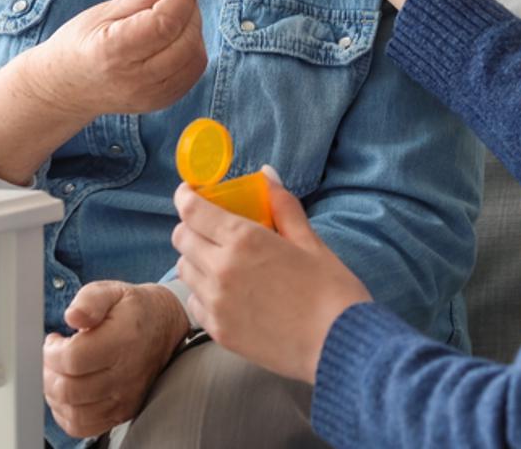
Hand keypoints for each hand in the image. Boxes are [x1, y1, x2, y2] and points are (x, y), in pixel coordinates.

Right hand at [0, 0, 207, 180]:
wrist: (66, 88)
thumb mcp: (105, 11)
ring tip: (174, 15)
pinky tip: (176, 37)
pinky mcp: (162, 102)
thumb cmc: (80, 43)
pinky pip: (194, 71)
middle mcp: (135, 80)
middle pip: (185, 40)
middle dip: (191, 9)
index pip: (164, 22)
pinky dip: (193, 48)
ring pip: (195, 56)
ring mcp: (150, 96)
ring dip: (194, 28)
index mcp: (113, 52)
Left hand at [42, 281, 188, 438]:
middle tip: (52, 357)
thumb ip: (89, 300)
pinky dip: (66, 413)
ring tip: (58, 373)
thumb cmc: (133, 309)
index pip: (73, 359)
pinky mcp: (122, 412)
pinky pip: (83, 426)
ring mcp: (125, 398)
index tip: (54, 340)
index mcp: (124, 339)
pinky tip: (67, 393)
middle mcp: (127, 374)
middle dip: (48, 373)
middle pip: (69, 390)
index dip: (52, 352)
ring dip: (54, 394)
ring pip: (73, 412)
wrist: (164, 327)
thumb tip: (72, 316)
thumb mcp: (112, 291)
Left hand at [172, 167, 371, 383]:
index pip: (193, 211)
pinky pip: (194, 303)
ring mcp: (216, 303)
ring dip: (196, 259)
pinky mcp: (219, 332)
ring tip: (220, 260)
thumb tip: (267, 175)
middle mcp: (221, 269)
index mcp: (244, 240)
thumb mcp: (310, 241)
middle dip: (191, 226)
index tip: (188, 193)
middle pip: (181, 238)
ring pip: (184, 270)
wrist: (339, 345)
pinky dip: (202, 293)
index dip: (185, 197)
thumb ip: (282, 206)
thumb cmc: (331, 290)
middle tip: (209, 226)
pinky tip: (226, 292)